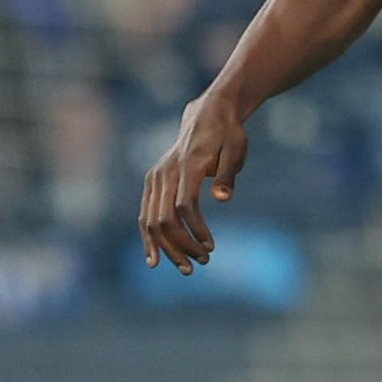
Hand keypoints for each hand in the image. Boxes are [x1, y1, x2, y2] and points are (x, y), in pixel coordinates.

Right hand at [140, 93, 249, 273]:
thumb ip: (227, 174)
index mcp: (188, 165)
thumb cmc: (227, 134)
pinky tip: (154, 259)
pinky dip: (149, 238)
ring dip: (167, 248)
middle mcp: (166, 172)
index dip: (195, 230)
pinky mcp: (152, 182)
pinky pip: (146, 214)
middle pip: (165, 218)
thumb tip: (223, 198)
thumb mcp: (236, 148)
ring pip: (152, 220)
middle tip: (203, 262)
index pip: (185, 205)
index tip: (210, 246)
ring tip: (186, 268)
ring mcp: (155, 177)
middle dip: (182, 245)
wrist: (207, 114)